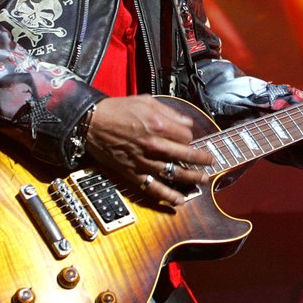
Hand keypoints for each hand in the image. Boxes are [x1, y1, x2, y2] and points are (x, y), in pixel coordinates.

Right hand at [85, 95, 222, 205]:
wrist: (91, 123)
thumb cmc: (118, 110)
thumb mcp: (147, 101)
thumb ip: (170, 112)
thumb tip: (187, 123)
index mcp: (159, 126)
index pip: (187, 137)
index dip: (191, 137)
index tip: (188, 138)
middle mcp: (154, 145)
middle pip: (187, 156)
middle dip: (202, 159)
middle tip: (210, 161)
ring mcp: (144, 161)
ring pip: (174, 173)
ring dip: (192, 178)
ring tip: (203, 179)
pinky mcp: (133, 173)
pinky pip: (153, 188)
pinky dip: (167, 196)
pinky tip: (179, 200)